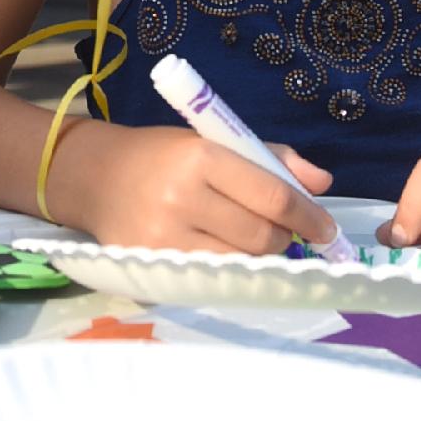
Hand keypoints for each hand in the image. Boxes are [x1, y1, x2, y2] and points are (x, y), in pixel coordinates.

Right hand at [64, 119, 335, 256]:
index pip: (273, 198)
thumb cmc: (163, 155)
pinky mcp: (151, 266)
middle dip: (285, 238)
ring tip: (250, 240)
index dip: (309, 218)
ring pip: (242, 264)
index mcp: (201, 158)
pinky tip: (227, 256)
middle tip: (282, 231)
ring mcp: (164, 238)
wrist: (94, 177)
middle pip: (263, 238)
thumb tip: (322, 183)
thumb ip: (271, 158)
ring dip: (258, 256)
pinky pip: (212, 278)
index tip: (326, 228)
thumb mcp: (214, 141)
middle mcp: (181, 198)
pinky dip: (230, 270)